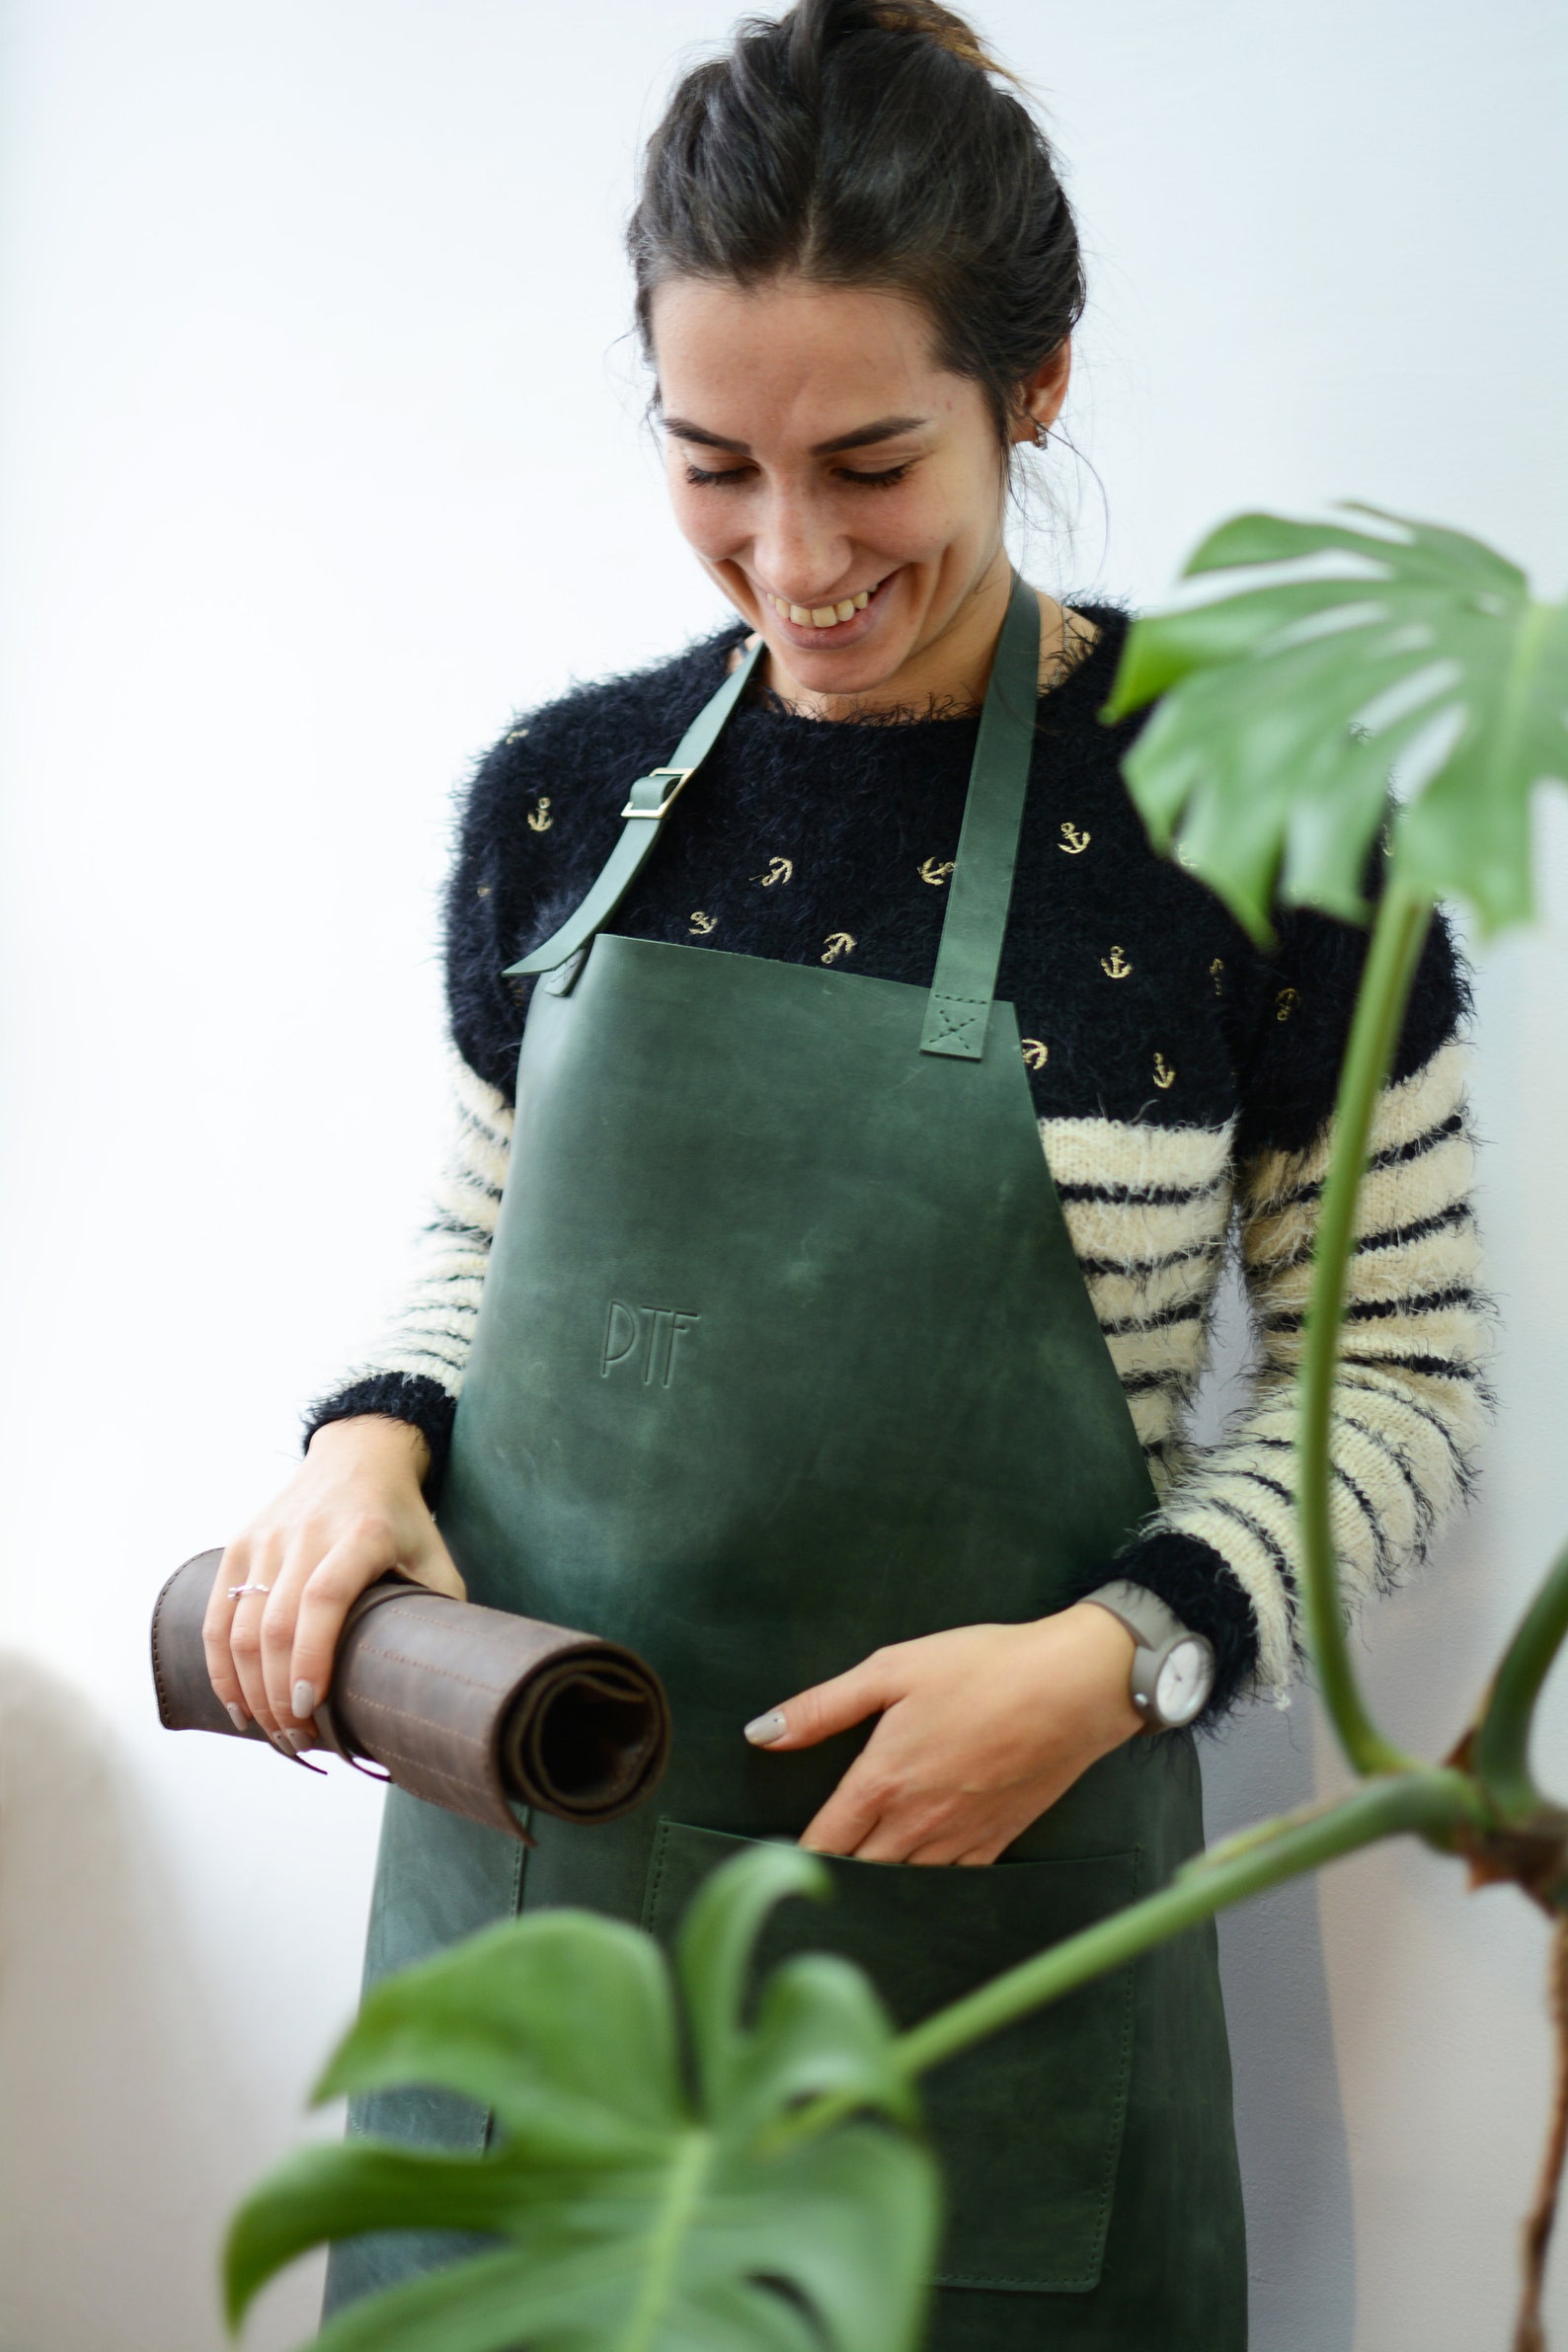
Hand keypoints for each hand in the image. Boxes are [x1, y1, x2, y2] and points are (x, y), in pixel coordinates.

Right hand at [204, 1416, 464, 1750]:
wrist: (359, 1455)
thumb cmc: (403, 1521)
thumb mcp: (436, 1558)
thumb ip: (439, 1615)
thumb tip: (437, 1688)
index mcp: (362, 1533)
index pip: (323, 1598)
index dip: (311, 1657)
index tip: (311, 1707)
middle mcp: (307, 1532)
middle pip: (274, 1625)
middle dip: (279, 1695)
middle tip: (299, 1740)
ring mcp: (267, 1538)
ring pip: (241, 1626)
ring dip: (251, 1691)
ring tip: (275, 1732)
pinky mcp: (240, 1544)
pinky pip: (219, 1614)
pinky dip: (221, 1666)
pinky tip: (239, 1705)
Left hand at [746, 1603, 1142, 1865]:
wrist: (1075, 1687)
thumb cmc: (983, 1668)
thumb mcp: (892, 1669)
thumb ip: (822, 1706)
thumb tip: (761, 1733)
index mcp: (882, 1780)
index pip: (824, 1841)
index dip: (795, 1856)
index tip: (774, 1864)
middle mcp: (916, 1822)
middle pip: (859, 1872)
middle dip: (832, 1874)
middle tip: (809, 1875)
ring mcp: (959, 1838)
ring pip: (902, 1883)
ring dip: (876, 1884)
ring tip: (854, 1883)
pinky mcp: (996, 1841)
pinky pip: (949, 1882)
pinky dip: (925, 1885)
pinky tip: (916, 1875)